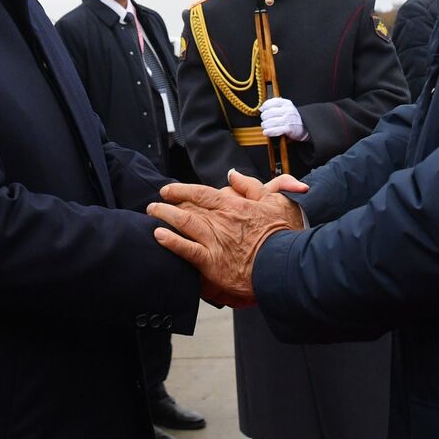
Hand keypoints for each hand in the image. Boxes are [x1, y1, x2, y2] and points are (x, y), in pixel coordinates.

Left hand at [148, 169, 305, 307]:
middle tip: (154, 205)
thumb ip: (250, 186)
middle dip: (168, 204)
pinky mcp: (212, 263)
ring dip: (165, 217)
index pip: (201, 193)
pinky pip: (187, 250)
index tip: (168, 190)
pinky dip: (171, 242)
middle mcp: (220, 220)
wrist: (286, 263)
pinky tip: (159, 236)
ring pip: (184, 223)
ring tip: (152, 215)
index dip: (181, 190)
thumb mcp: (273, 200)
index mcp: (233, 205)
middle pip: (188, 207)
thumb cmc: (283, 233)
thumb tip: (233, 175)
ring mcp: (215, 241)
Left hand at [260, 97, 308, 140]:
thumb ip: (275, 106)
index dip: (265, 106)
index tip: (263, 110)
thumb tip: (261, 108)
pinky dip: (269, 131)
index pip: (271, 102)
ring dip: (265, 125)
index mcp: (286, 103)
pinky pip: (275, 130)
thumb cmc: (293, 118)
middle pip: (269, 113)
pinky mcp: (289, 129)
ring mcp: (288, 119)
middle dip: (264, 117)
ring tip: (265, 126)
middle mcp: (287, 110)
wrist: (306, 127)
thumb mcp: (286, 108)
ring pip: (270, 122)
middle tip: (264, 120)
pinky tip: (266, 132)